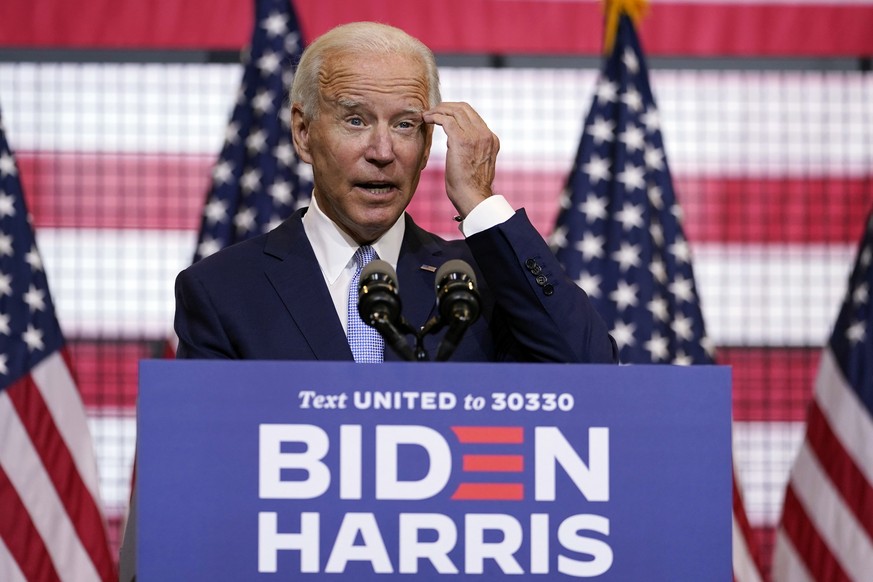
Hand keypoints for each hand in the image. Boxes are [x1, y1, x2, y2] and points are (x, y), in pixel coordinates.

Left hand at [423, 102, 499, 217]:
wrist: (473, 197)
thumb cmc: (469, 187)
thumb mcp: (475, 163)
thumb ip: (469, 149)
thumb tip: (453, 141)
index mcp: (491, 139)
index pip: (473, 116)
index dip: (456, 112)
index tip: (443, 114)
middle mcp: (486, 134)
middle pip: (465, 108)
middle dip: (446, 106)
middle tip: (432, 111)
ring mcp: (475, 136)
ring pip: (456, 111)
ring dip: (438, 110)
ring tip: (427, 114)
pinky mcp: (462, 140)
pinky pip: (446, 119)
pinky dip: (435, 116)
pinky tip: (426, 119)